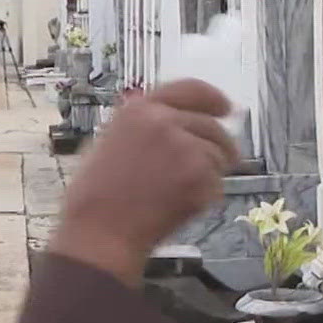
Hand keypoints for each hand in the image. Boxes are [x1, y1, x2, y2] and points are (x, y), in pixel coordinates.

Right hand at [50, 79, 237, 285]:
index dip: (213, 98)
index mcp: (140, 109)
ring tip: (180, 192)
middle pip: (213, 126)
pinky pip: (218, 183)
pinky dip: (206, 197)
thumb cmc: (97, 196)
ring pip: (219, 156)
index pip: (191, 90)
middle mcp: (165, 122)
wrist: (101, 232)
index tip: (225, 107)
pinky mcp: (200, 176)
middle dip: (221, 146)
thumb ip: (147, 126)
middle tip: (223, 162)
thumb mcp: (112, 141)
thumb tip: (180, 122)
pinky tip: (179, 206)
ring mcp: (185, 148)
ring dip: (211, 174)